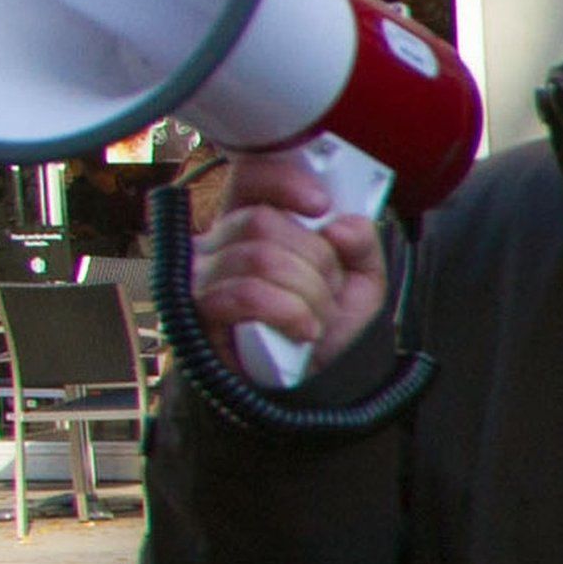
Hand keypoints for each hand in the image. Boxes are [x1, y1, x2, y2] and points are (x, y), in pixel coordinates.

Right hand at [190, 150, 387, 380]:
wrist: (317, 384)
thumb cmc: (328, 325)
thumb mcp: (362, 277)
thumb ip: (362, 241)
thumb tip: (339, 225)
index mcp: (253, 222)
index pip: (250, 178)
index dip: (283, 182)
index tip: (321, 205)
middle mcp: (218, 245)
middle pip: (261, 222)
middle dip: (313, 259)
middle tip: (329, 288)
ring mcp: (203, 280)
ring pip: (259, 259)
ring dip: (307, 292)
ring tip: (317, 317)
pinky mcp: (200, 316)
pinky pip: (246, 295)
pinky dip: (288, 312)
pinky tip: (303, 331)